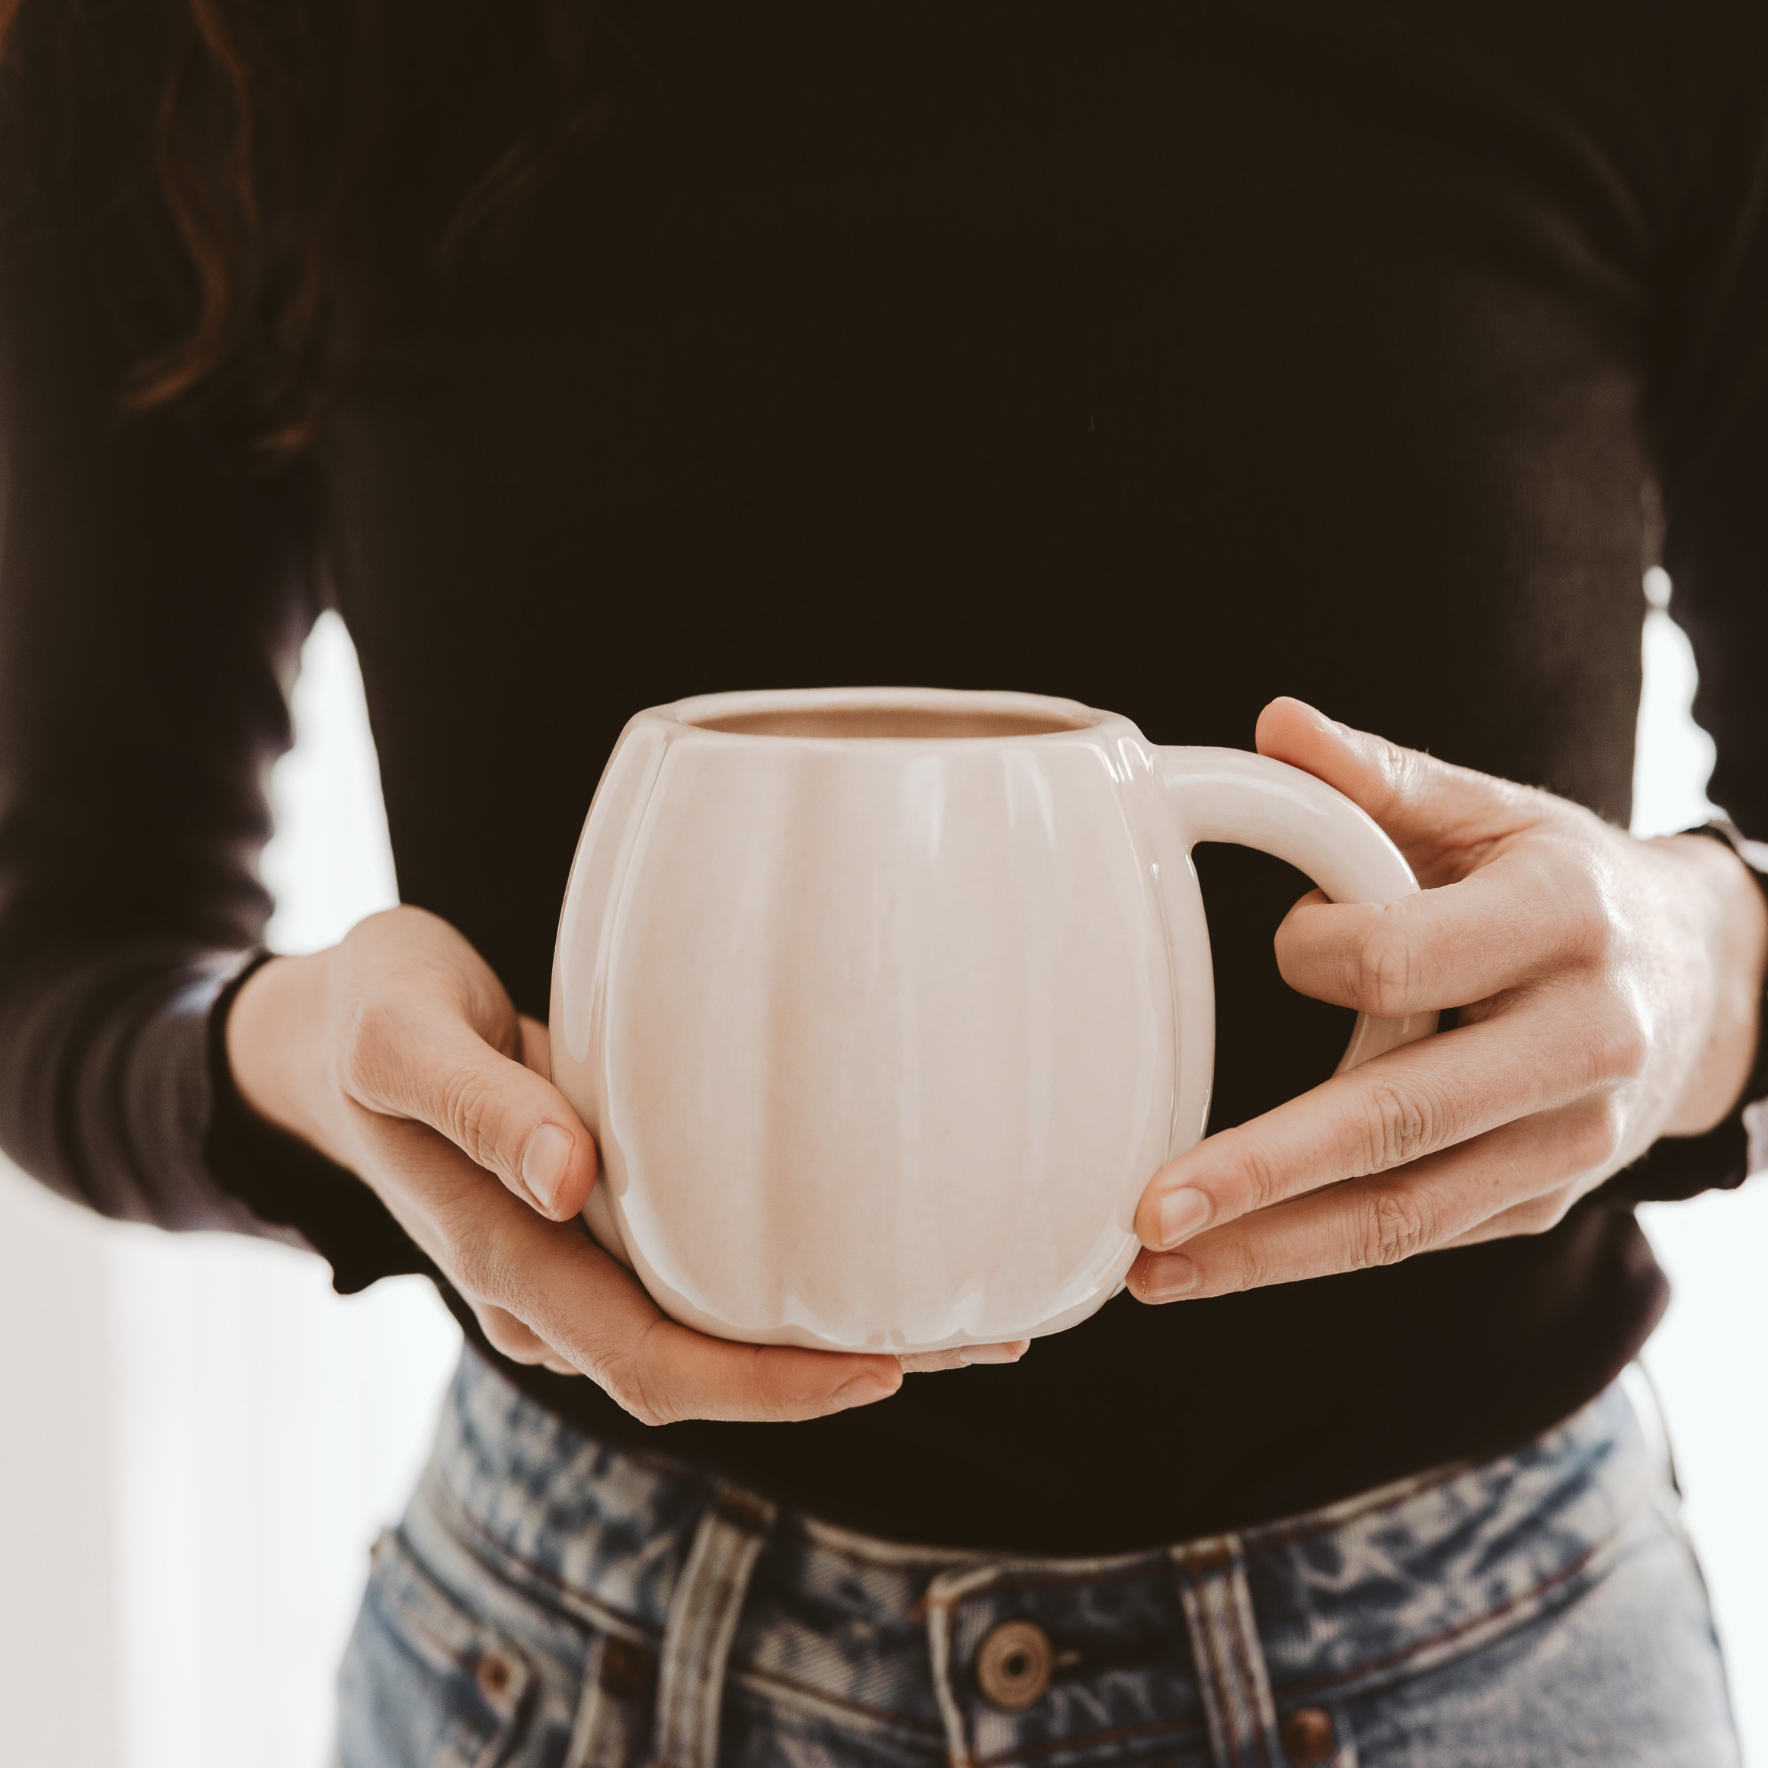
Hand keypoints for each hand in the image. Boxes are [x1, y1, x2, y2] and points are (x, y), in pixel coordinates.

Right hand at [228, 906, 1024, 1420]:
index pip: (648, 1362)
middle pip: (705, 1370)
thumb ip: (478, 1103)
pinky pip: (704, 1272)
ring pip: (712, 1329)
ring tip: (961, 1302)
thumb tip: (569, 1178)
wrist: (336, 1022)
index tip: (884, 1366)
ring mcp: (577, 1257)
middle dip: (836, 1372)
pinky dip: (787, 1276)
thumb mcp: (399, 1036)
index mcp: (507, 1257)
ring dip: (826, 1331)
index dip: (766, 1383)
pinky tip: (866, 1240)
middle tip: (977, 1334)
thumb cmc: (373, 1012)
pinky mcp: (602, 1215)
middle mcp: (551, 1281)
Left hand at [1129, 698, 1767, 1303]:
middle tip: (1150, 1208)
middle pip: (1401, 1118)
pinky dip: (1312, 1258)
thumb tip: (1274, 724)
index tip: (1280, 943)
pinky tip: (1220, 1262)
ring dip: (1269, 1251)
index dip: (1319, 955)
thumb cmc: (1560, 881)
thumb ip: (1381, 778)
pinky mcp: (1543, 1201)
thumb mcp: (1491, 810)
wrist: (1697, 978)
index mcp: (1560, 920)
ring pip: (1404, 1213)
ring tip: (1153, 1271)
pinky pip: (1419, 1236)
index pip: (1409, 957)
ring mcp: (1569, 1141)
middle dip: (1265, 1172)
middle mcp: (1579, 1043)